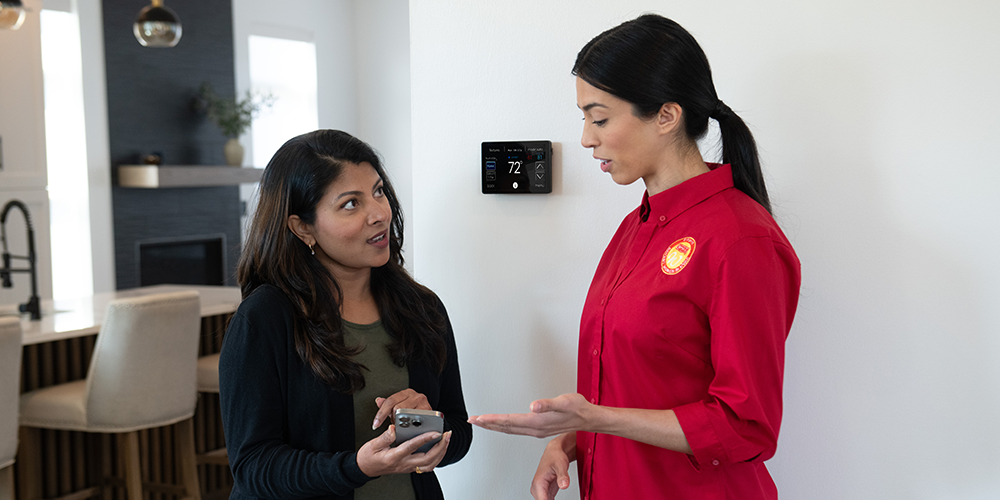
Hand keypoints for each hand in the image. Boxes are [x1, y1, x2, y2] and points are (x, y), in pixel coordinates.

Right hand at [356, 424, 452, 476]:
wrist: (366, 469)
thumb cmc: (368, 456)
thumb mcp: (372, 445)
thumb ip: (384, 437)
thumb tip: (393, 428)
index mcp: (394, 457)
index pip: (412, 447)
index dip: (425, 438)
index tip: (436, 432)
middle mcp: (403, 464)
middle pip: (427, 459)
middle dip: (440, 447)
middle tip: (447, 434)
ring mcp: (408, 467)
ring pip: (430, 464)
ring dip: (440, 453)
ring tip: (446, 440)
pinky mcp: (410, 467)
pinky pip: (427, 465)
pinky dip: (436, 458)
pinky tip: (440, 448)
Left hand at [372, 388, 431, 429]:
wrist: (431, 418)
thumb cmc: (412, 414)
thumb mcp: (399, 408)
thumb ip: (388, 405)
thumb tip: (378, 400)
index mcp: (406, 393)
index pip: (390, 401)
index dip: (381, 414)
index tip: (375, 425)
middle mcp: (416, 396)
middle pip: (398, 407)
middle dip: (393, 419)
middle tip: (393, 426)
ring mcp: (424, 403)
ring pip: (407, 414)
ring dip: (402, 423)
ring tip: (400, 429)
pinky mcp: (431, 412)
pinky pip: (417, 420)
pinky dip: (412, 426)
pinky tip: (409, 430)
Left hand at [468, 393, 595, 437]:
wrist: (587, 418)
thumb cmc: (577, 408)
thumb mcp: (564, 402)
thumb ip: (547, 404)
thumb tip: (533, 406)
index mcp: (536, 422)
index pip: (508, 421)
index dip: (492, 420)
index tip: (478, 418)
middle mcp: (534, 428)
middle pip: (505, 427)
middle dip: (488, 424)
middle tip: (472, 421)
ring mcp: (536, 430)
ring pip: (510, 429)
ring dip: (495, 426)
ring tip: (482, 422)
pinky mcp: (539, 428)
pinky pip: (516, 428)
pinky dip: (505, 426)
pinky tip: (502, 424)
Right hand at [531, 434, 574, 499]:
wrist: (555, 452)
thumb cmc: (555, 456)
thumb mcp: (561, 465)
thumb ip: (562, 476)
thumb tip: (564, 486)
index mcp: (538, 482)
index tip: (554, 499)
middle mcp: (537, 487)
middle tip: (562, 488)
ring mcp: (541, 490)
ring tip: (560, 488)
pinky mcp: (546, 491)